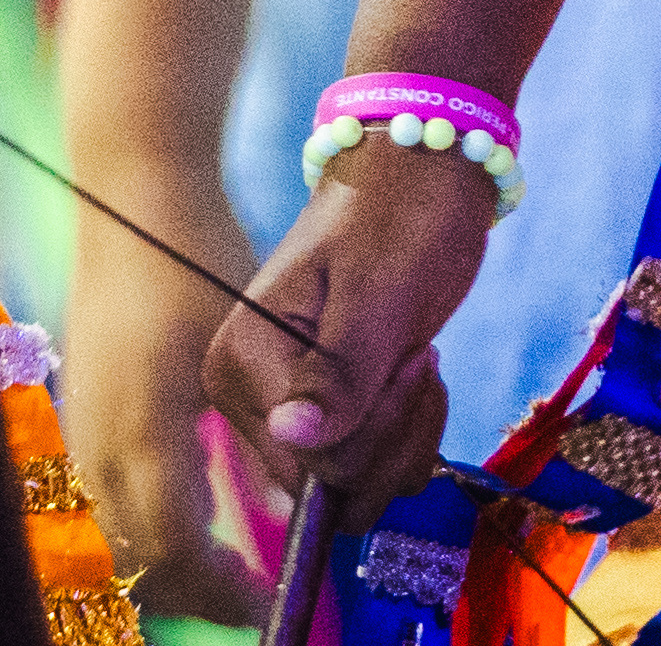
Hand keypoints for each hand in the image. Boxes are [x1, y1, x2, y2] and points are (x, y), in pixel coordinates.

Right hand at [64, 188, 275, 622]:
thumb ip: (267, 429)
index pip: (176, 546)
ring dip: (169, 555)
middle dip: (195, 586)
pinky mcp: (80, 401)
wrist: (132, 189)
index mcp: (144, 425)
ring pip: (117, 529)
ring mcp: (81, 418)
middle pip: (138, 554)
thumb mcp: (248, 342)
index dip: (221, 588)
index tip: (265, 599)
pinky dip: (149, 519)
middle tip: (252, 591)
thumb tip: (294, 503)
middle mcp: (99, 434)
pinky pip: (106, 492)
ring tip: (227, 560)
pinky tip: (194, 505)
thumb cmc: (196, 252)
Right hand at [208, 145, 490, 523]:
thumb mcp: (377, 295)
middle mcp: (251, 393)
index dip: (376, 432)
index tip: (407, 361)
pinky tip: (410, 373)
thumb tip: (294, 437)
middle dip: (396, 432)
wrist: (416, 178)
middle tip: (417, 358)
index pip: (311, 462)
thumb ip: (339, 373)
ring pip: (357, 482)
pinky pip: (369, 466)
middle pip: (333, 480)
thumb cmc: (396, 218)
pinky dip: (407, 431)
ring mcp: (286, 403)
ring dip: (408, 433)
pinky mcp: (323, 409)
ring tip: (415, 359)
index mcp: (243, 363)